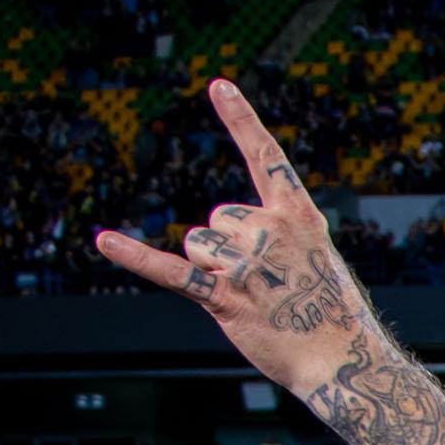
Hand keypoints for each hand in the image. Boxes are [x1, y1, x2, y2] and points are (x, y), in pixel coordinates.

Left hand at [93, 80, 372, 397]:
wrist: (341, 360)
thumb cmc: (330, 314)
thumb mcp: (317, 258)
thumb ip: (274, 235)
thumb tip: (218, 238)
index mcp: (298, 217)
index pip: (266, 158)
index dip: (241, 120)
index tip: (218, 85)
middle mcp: (271, 232)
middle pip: (219, 219)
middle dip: (230, 248)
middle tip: (268, 284)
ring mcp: (246, 265)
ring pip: (198, 245)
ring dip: (213, 271)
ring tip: (252, 298)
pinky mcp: (223, 298)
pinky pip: (171, 272)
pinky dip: (134, 257)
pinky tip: (103, 241)